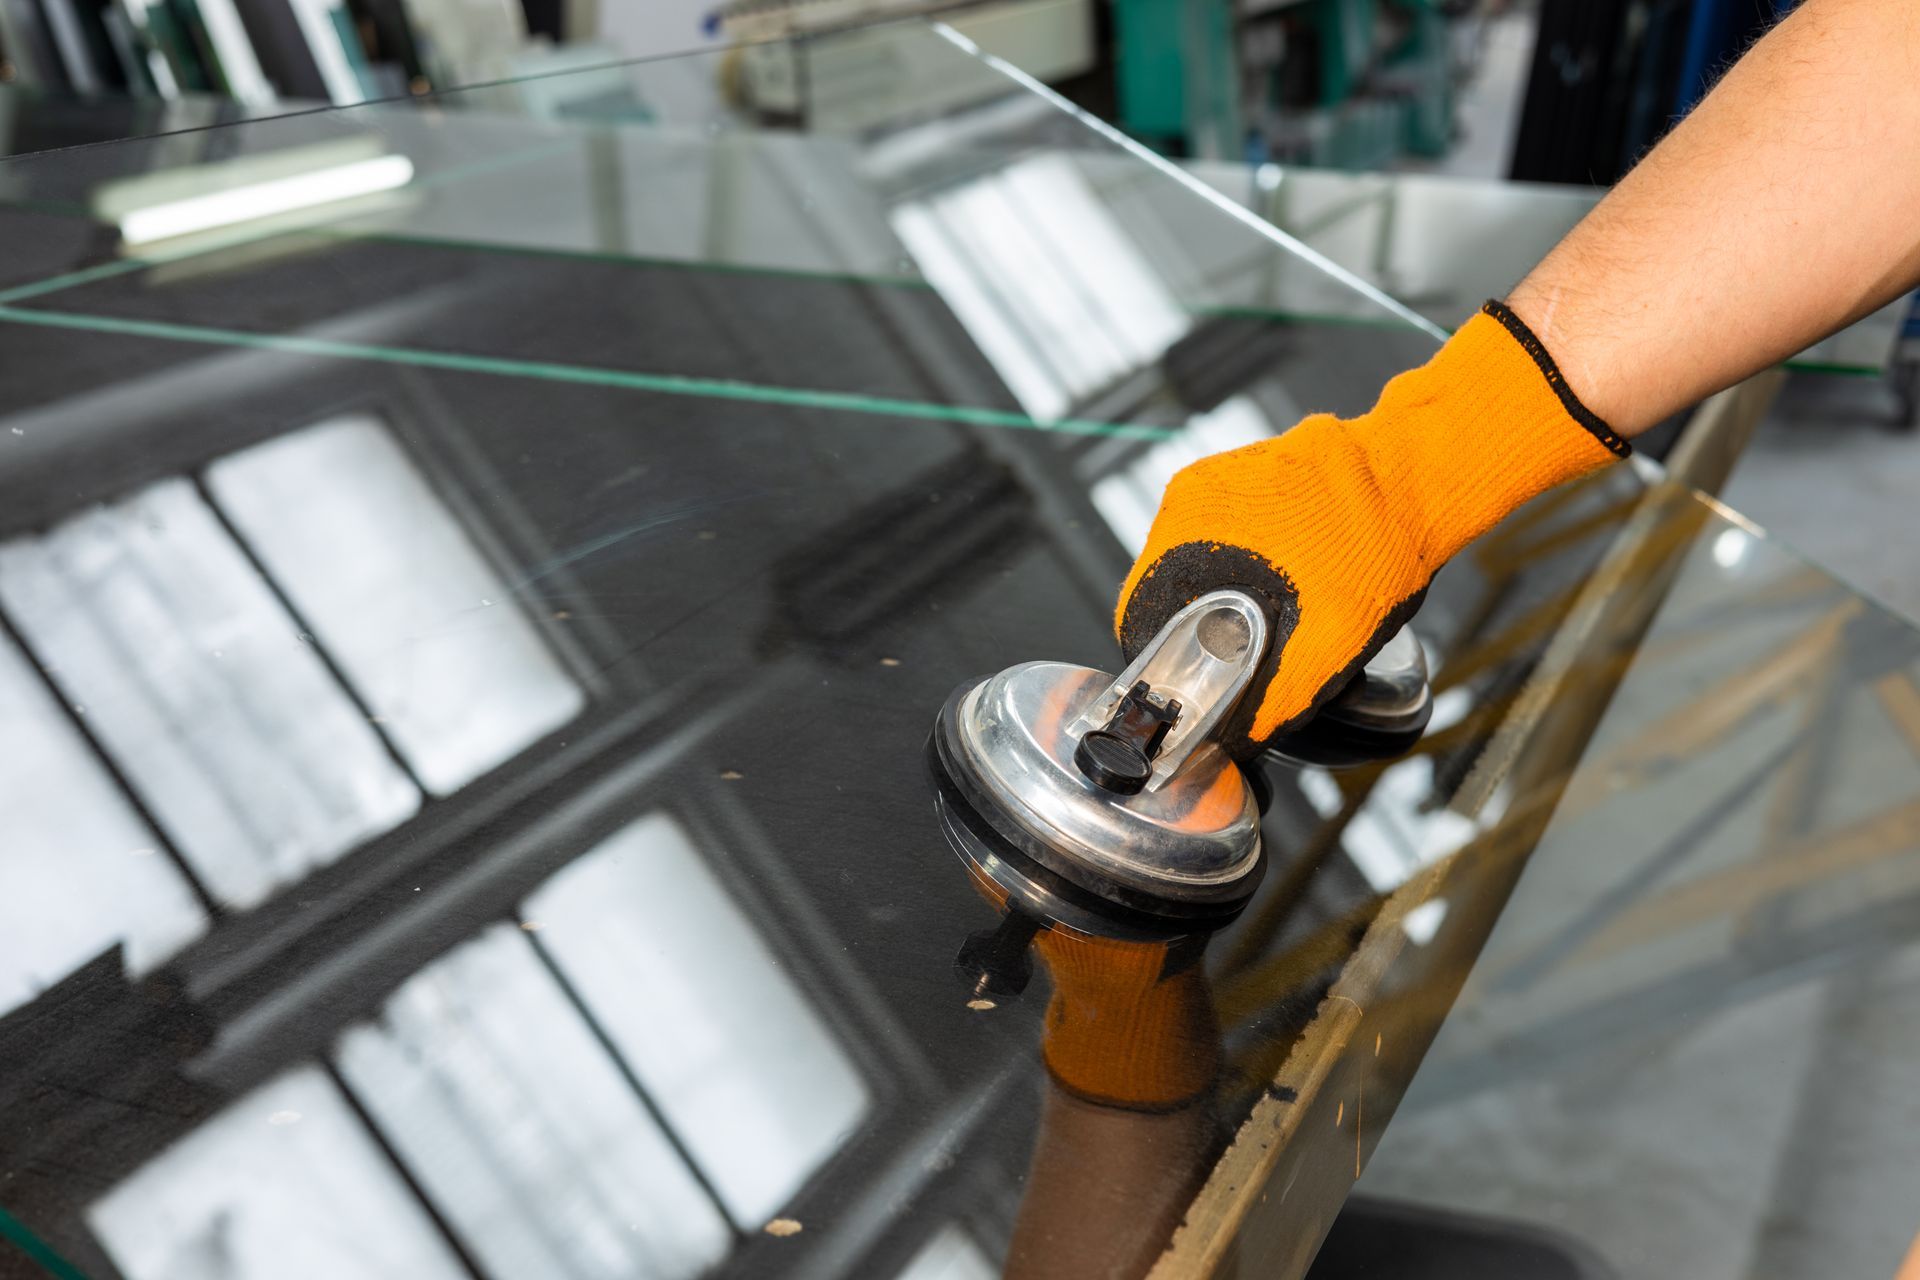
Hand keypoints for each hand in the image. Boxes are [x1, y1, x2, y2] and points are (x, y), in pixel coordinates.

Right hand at [1116, 303, 1628, 752]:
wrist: (1423, 475)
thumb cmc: (1379, 548)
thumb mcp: (1326, 644)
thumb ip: (1274, 697)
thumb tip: (1234, 746)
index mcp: (1189, 528)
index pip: (1142, 615)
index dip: (1169, 661)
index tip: (1198, 683)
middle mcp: (1190, 495)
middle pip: (1167, 590)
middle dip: (1205, 626)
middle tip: (1253, 650)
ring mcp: (1215, 477)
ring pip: (1196, 562)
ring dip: (1229, 593)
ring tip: (1280, 606)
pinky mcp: (1240, 470)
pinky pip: (1223, 534)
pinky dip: (1249, 561)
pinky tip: (1290, 571)